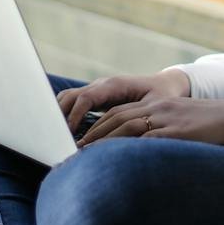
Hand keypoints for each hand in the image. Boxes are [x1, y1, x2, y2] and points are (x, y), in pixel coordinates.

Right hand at [58, 70, 190, 133]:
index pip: (86, 97)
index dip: (75, 116)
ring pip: (68, 99)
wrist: (165, 84)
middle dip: (60, 116)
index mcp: (114, 85)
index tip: (70, 134)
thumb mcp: (157, 105)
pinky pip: (74, 104)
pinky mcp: (95, 98)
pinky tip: (68, 135)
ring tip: (59, 139)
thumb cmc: (163, 95)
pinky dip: (66, 116)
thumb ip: (142, 118)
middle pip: (70, 96)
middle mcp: (102, 85)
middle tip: (58, 139)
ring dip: (61, 116)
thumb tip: (130, 138)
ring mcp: (97, 90)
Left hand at [77, 97, 223, 147]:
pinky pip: (145, 139)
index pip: (118, 113)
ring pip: (124, 126)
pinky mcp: (176, 131)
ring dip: (101, 141)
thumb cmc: (212, 126)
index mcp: (157, 105)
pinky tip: (112, 159)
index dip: (97, 126)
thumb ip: (161, 134)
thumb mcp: (182, 126)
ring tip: (82, 156)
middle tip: (71, 150)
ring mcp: (165, 118)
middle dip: (91, 134)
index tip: (80, 141)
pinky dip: (125, 148)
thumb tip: (141, 154)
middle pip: (115, 118)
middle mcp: (157, 108)